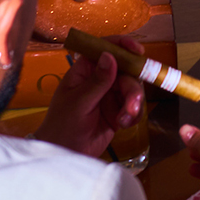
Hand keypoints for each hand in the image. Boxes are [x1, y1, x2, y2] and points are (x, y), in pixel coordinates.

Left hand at [36, 38, 145, 158]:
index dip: (122, 46)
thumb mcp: (78, 103)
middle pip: (126, 72)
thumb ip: (97, 82)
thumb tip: (110, 56)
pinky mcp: (118, 111)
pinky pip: (134, 106)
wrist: (64, 153)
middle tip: (133, 105)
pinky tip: (123, 125)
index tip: (137, 52)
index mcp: (85, 70)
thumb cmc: (62, 125)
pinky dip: (134, 115)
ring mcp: (110, 95)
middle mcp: (100, 79)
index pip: (104, 49)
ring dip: (134, 104)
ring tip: (125, 120)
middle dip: (132, 89)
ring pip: (133, 89)